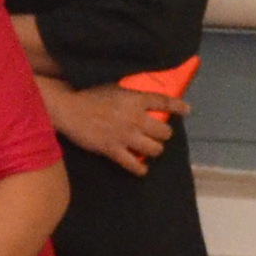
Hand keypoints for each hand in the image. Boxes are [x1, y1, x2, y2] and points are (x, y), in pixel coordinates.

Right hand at [41, 80, 177, 174]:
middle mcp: (136, 118)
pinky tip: (142, 169)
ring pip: (154, 149)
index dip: (178, 107)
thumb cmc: (88, 93)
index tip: (187, 110)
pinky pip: (134, 164)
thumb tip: (139, 98)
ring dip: (155, 150)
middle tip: (159, 134)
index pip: (164, 102)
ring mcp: (126, 136)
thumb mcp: (113, 86)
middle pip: (164, 131)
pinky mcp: (114, 150)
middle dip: (164, 134)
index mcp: (136, 99)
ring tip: (151, 149)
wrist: (69, 108)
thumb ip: (129, 95)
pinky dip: (140, 168)